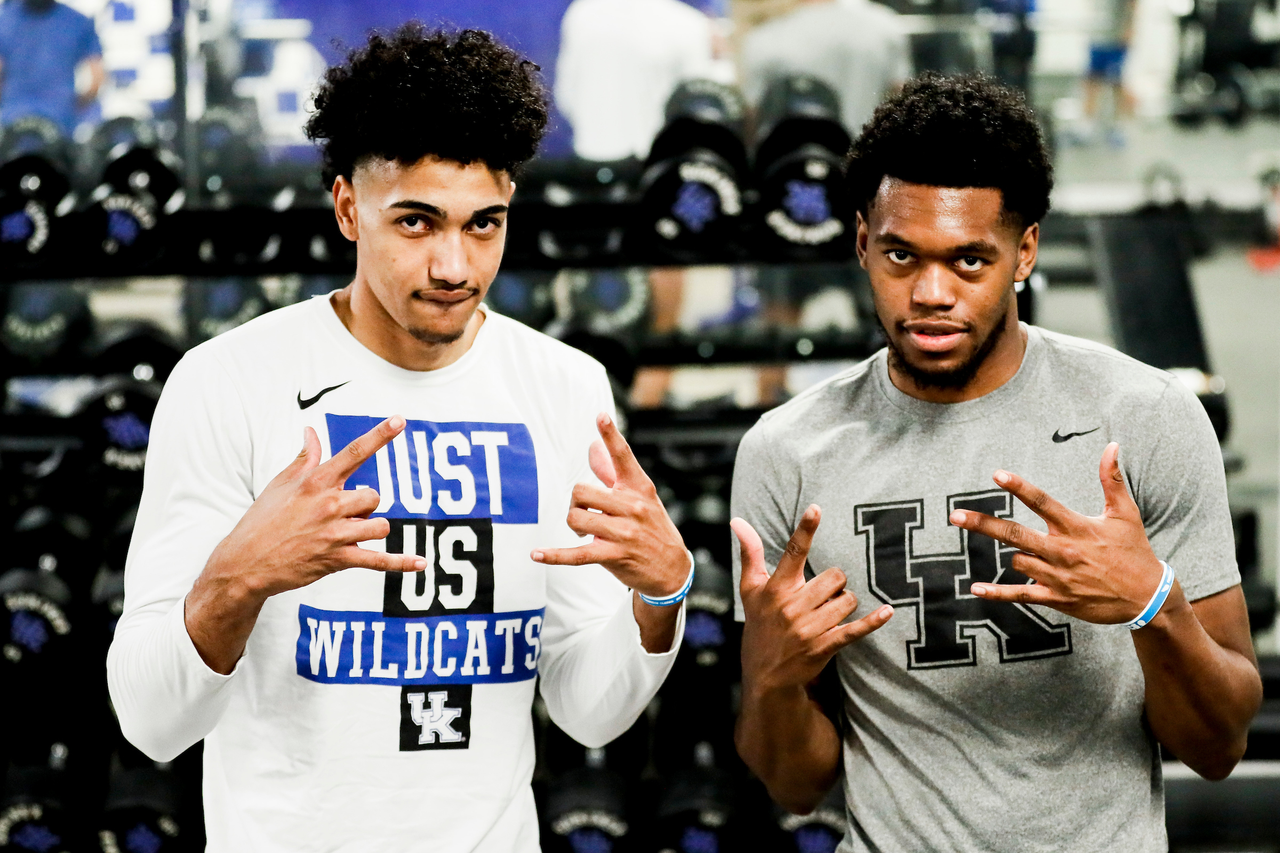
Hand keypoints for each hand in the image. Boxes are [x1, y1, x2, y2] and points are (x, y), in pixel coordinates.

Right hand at [204, 416, 426, 600]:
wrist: (245, 562)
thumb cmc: (263, 520)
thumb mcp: (280, 484)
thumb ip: (304, 458)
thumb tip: (311, 432)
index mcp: (316, 482)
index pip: (353, 452)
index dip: (379, 435)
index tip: (400, 420)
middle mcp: (328, 504)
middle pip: (374, 496)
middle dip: (365, 506)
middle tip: (341, 516)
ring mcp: (334, 533)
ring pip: (379, 525)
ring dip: (370, 530)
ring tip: (346, 534)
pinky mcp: (337, 559)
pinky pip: (378, 560)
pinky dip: (401, 562)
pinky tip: (421, 563)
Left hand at [531, 413, 687, 597]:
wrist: (672, 569)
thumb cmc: (653, 528)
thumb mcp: (641, 497)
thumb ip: (612, 472)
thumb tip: (593, 446)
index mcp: (639, 488)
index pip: (623, 456)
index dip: (611, 435)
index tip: (600, 417)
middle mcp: (633, 507)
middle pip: (581, 491)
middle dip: (576, 502)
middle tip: (585, 511)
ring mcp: (624, 532)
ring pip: (576, 518)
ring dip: (574, 524)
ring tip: (585, 532)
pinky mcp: (614, 555)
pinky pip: (576, 554)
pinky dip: (554, 555)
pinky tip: (537, 555)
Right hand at [735, 506, 892, 695]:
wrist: (764, 674)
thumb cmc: (760, 623)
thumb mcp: (751, 589)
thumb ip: (750, 553)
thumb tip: (737, 521)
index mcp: (776, 588)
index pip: (792, 553)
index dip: (805, 530)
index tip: (816, 508)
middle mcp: (792, 606)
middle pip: (834, 577)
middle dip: (834, 584)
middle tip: (820, 596)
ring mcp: (809, 628)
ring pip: (847, 600)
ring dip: (843, 604)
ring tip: (827, 614)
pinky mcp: (824, 646)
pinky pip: (854, 630)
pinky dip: (872, 621)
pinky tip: (887, 612)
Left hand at [953, 441, 1165, 623]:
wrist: (1148, 597)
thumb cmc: (1135, 551)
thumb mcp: (1126, 513)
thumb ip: (1112, 479)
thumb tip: (1112, 446)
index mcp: (1077, 526)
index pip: (1042, 502)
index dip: (1019, 487)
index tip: (996, 475)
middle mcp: (1063, 550)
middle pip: (1015, 534)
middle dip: (983, 524)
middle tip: (955, 515)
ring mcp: (1057, 576)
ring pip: (1018, 560)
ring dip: (1013, 554)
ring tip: (1027, 551)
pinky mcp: (1056, 598)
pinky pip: (1020, 594)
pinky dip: (997, 593)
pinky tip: (975, 589)